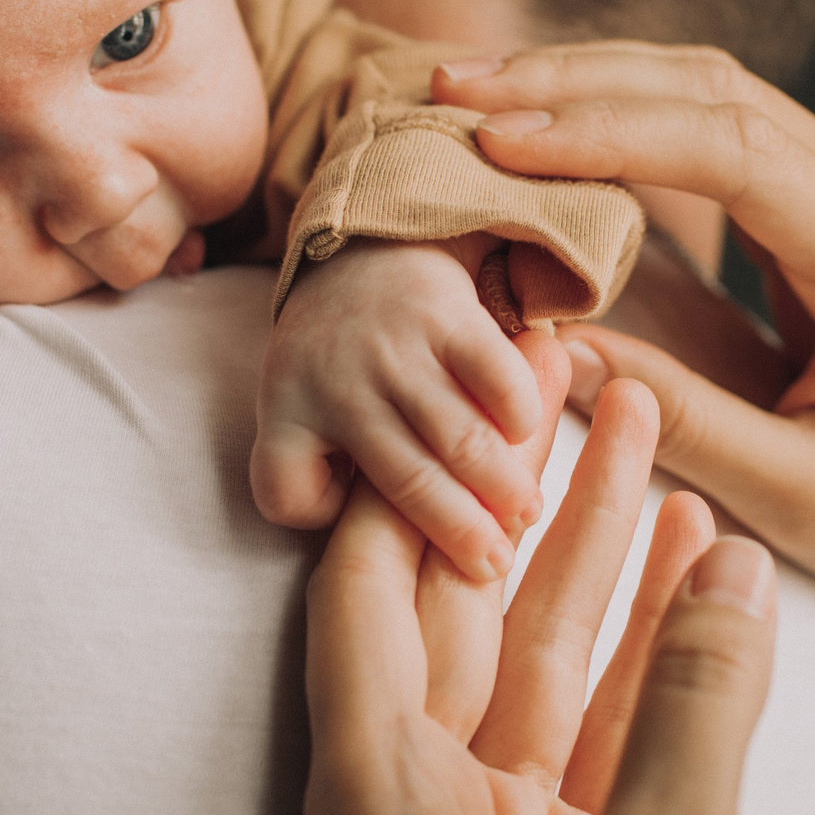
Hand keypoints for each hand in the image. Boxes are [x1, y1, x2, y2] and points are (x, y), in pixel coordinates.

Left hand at [255, 235, 545, 584]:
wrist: (365, 248)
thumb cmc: (337, 359)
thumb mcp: (294, 407)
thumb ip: (311, 472)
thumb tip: (367, 544)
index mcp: (286, 409)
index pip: (286, 489)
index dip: (318, 517)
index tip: (372, 542)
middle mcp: (337, 380)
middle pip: (406, 481)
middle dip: (460, 533)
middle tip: (495, 566)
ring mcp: (395, 347)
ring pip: (459, 438)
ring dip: (502, 485)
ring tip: (526, 515)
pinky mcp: (447, 315)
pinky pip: (496, 378)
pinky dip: (518, 413)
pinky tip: (528, 435)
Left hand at [303, 370, 777, 814]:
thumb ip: (695, 706)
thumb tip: (736, 564)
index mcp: (378, 809)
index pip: (360, 596)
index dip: (407, 474)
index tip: (445, 362)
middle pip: (458, 612)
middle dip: (525, 491)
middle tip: (578, 371)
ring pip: (538, 665)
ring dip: (600, 559)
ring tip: (656, 435)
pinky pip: (596, 737)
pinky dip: (647, 659)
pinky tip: (703, 574)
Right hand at [437, 43, 814, 619]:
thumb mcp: (803, 501)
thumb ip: (692, 426)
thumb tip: (566, 349)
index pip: (736, 154)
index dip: (611, 133)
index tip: (502, 142)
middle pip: (715, 91)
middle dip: (577, 82)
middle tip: (456, 92)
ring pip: (708, 88)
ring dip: (588, 82)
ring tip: (474, 93)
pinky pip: (710, 124)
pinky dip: (619, 110)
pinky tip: (541, 121)